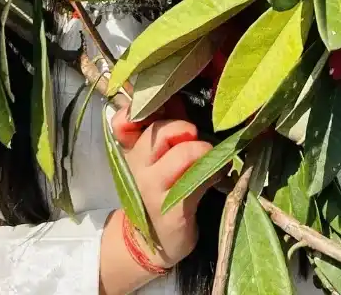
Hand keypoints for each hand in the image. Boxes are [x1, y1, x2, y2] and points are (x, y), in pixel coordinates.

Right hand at [110, 103, 212, 267]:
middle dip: (182, 127)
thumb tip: (181, 99)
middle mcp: (137, 168)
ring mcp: (153, 190)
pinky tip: (217, 176)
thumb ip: (168, 128)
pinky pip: (199, 181)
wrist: (153, 242)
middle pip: (157, 132)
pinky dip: (214, 173)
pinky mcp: (173, 210)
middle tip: (193, 135)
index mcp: (131, 150)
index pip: (122, 122)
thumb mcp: (156, 158)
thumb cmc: (161, 190)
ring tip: (209, 157)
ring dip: (202, 149)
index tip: (163, 106)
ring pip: (182, 154)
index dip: (138, 111)